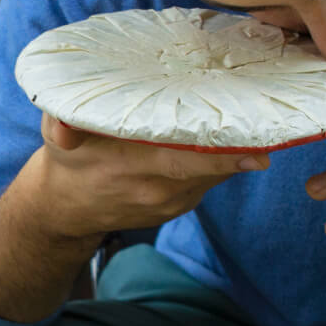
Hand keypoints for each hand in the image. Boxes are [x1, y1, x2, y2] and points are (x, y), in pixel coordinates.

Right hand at [33, 113, 266, 240]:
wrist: (66, 209)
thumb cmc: (67, 159)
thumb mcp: (54, 133)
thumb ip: (60, 122)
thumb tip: (62, 123)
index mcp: (128, 167)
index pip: (184, 160)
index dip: (222, 154)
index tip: (257, 147)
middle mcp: (155, 190)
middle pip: (210, 166)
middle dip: (241, 146)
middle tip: (270, 120)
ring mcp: (171, 203)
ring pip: (215, 173)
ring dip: (233, 149)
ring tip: (253, 116)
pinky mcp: (181, 207)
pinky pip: (210, 179)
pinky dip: (221, 159)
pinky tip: (228, 137)